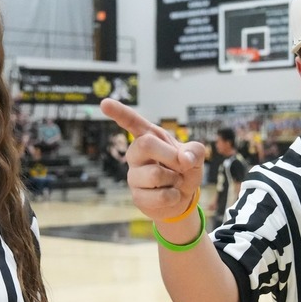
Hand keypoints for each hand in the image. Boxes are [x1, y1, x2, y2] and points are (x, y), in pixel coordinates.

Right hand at [100, 100, 204, 220]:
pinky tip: (171, 195)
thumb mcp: (195, 156)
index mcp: (149, 138)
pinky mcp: (137, 196)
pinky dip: (174, 196)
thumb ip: (195, 151)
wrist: (183, 198)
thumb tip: (184, 160)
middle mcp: (136, 154)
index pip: (131, 122)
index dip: (118, 112)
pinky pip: (159, 196)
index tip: (105, 103)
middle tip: (182, 165)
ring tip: (174, 181)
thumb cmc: (185, 170)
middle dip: (170, 156)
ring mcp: (134, 176)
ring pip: (155, 174)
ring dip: (174, 179)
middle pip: (145, 145)